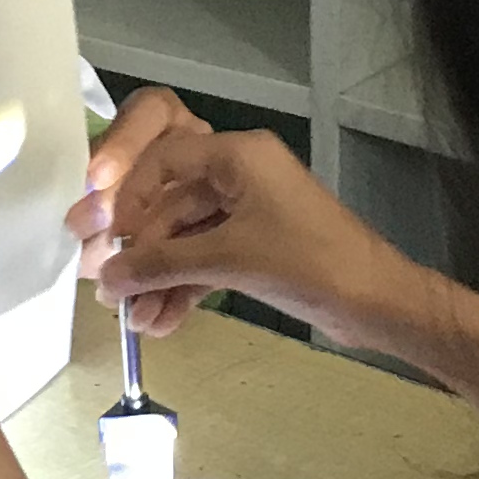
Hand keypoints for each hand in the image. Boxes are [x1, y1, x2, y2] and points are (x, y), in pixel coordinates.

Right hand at [71, 88, 432, 357]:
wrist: (375, 302)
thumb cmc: (310, 263)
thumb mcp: (228, 259)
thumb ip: (162, 264)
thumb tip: (109, 277)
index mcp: (240, 156)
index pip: (164, 161)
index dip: (128, 197)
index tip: (104, 235)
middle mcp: (242, 176)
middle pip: (171, 206)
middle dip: (140, 252)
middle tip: (108, 289)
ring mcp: (250, 214)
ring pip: (187, 240)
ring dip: (159, 279)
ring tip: (133, 319)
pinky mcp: (257, 249)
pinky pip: (207, 261)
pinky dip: (184, 289)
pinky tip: (161, 322)